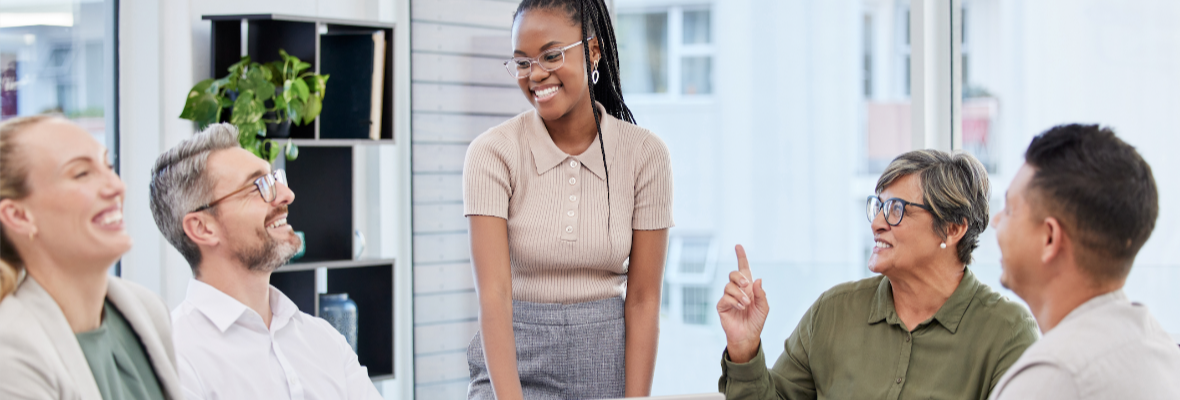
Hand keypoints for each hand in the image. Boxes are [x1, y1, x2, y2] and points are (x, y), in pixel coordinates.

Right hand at [716, 244, 768, 362]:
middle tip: (747, 285)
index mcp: (748, 287)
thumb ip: (761, 293)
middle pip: (733, 274)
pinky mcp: (722, 306)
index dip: (741, 257)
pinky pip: (725, 297)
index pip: (743, 269)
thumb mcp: (764, 307)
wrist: (748, 336)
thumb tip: (757, 279)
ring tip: (746, 304)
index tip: (738, 246)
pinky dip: (734, 301)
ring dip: (739, 293)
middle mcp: (737, 290)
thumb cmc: (756, 321)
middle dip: (739, 277)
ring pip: (729, 285)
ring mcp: (728, 297)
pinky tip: (740, 307)